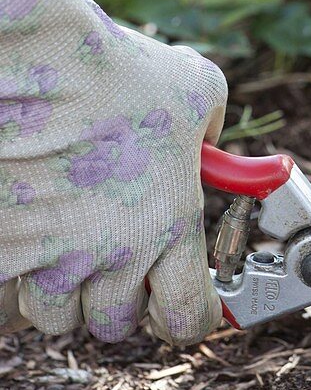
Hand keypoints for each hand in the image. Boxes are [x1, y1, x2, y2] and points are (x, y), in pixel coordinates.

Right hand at [0, 0, 226, 343]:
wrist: (45, 66)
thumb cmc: (120, 70)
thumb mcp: (197, 89)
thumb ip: (211, 130)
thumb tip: (211, 146)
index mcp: (173, 225)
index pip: (187, 318)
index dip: (185, 313)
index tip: (179, 299)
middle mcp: (118, 256)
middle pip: (114, 322)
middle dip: (112, 294)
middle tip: (108, 251)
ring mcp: (54, 261)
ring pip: (53, 315)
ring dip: (57, 287)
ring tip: (58, 236)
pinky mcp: (6, 251)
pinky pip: (5, 300)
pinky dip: (13, 276)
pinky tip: (21, 238)